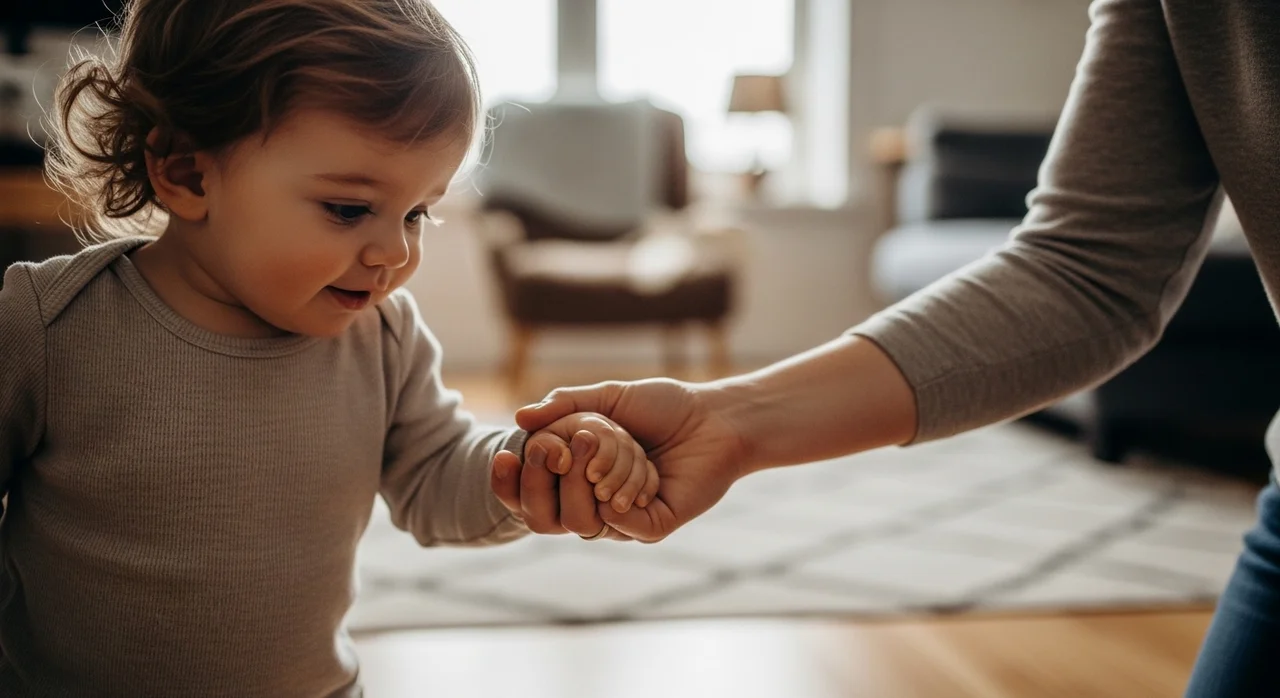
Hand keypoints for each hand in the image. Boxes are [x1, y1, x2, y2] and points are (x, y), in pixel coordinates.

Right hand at [491, 413, 654, 540]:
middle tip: (580, 438)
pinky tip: (645, 474)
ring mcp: (622, 520)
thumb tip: (520, 418)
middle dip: (556, 476)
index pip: (524, 497)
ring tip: (628, 445)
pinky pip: (624, 526)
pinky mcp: (654, 527)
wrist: (714, 416)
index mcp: (573, 476)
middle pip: (545, 517)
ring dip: (604, 474)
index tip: (506, 456)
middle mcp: (592, 503)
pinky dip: (626, 497)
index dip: (508, 484)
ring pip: (585, 520)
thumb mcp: (608, 397)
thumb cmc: (662, 406)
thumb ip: (564, 404)